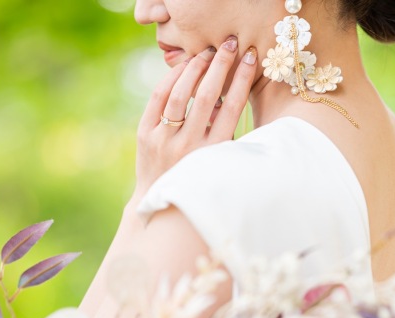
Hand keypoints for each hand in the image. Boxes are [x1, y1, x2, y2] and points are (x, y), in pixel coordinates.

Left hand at [134, 36, 257, 197]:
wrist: (159, 196)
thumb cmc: (197, 173)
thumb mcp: (218, 157)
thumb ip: (224, 129)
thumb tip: (229, 95)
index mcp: (213, 152)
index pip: (232, 107)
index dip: (242, 79)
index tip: (251, 58)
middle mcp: (189, 146)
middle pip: (207, 96)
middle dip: (220, 66)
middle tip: (229, 44)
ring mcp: (164, 141)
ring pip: (180, 94)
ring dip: (195, 68)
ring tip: (206, 53)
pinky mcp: (144, 135)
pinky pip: (158, 98)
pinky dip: (171, 78)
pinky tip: (183, 66)